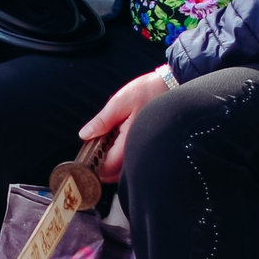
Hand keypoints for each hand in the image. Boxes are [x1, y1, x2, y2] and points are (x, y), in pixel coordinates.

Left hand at [78, 66, 175, 180]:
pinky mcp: (149, 145)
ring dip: (111, 162)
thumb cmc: (149, 91)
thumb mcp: (119, 103)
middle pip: (116, 173)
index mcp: (130, 142)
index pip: (107, 167)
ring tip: (104, 142)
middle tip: (92, 149)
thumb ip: (101, 121)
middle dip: (101, 166)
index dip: (93, 166)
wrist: (174, 85)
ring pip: (124, 168)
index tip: (84, 158)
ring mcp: (146, 149)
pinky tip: (117, 140)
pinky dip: (121, 155)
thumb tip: (85, 135)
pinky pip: (132, 159)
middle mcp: (140, 150)